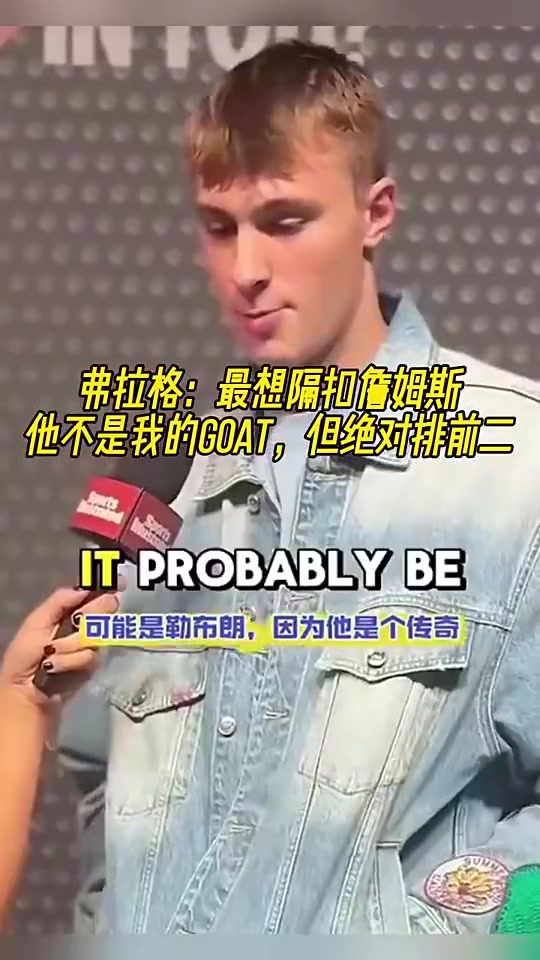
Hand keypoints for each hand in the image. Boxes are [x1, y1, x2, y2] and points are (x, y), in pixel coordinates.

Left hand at [0, 585, 123, 711]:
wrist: (24, 691)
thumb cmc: (25, 655)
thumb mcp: (37, 622)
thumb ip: (60, 601)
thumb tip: (85, 588)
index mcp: (70, 609)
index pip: (94, 593)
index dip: (107, 586)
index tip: (121, 583)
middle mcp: (84, 623)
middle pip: (104, 607)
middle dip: (92, 612)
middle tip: (77, 622)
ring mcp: (91, 644)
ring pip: (96, 633)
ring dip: (70, 644)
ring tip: (51, 652)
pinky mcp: (93, 664)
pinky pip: (90, 655)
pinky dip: (70, 661)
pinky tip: (54, 667)